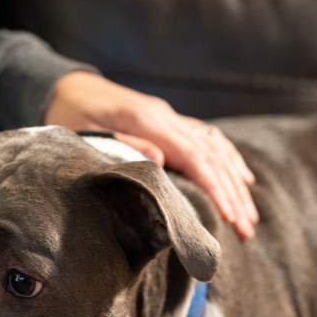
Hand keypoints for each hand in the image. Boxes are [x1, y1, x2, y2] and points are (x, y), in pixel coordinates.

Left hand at [45, 71, 257, 238]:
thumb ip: (124, 145)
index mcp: (148, 121)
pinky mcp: (170, 121)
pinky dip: (229, 160)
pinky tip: (243, 179)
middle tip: (246, 228)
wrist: (67, 88)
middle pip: (211, 156)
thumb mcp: (87, 134)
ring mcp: (170, 117)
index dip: (215, 188)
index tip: (230, 216)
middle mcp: (166, 116)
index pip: (194, 157)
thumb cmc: (71, 117)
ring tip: (248, 216)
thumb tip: (159, 161)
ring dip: (235, 182)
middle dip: (232, 193)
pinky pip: (208, 140)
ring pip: (215, 149)